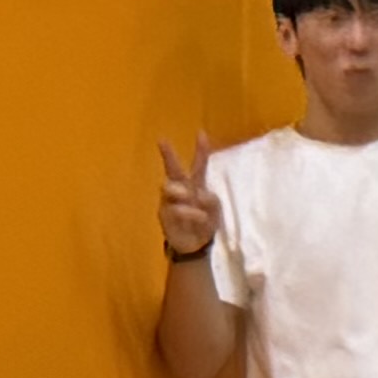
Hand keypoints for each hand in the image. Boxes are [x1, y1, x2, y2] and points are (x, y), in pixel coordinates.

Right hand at [153, 134, 220, 261]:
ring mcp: (170, 201)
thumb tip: (198, 195)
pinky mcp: (164, 214)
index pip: (199, 165)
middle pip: (173, 170)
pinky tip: (198, 218)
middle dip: (168, 155)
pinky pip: (174, 208)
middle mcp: (181, 190)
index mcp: (196, 185)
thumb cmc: (205, 223)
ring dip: (183, 193)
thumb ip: (211, 200)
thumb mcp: (215, 210)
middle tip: (162, 140)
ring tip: (193, 203)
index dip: (201, 150)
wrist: (195, 244)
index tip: (201, 133)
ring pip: (170, 187)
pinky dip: (189, 212)